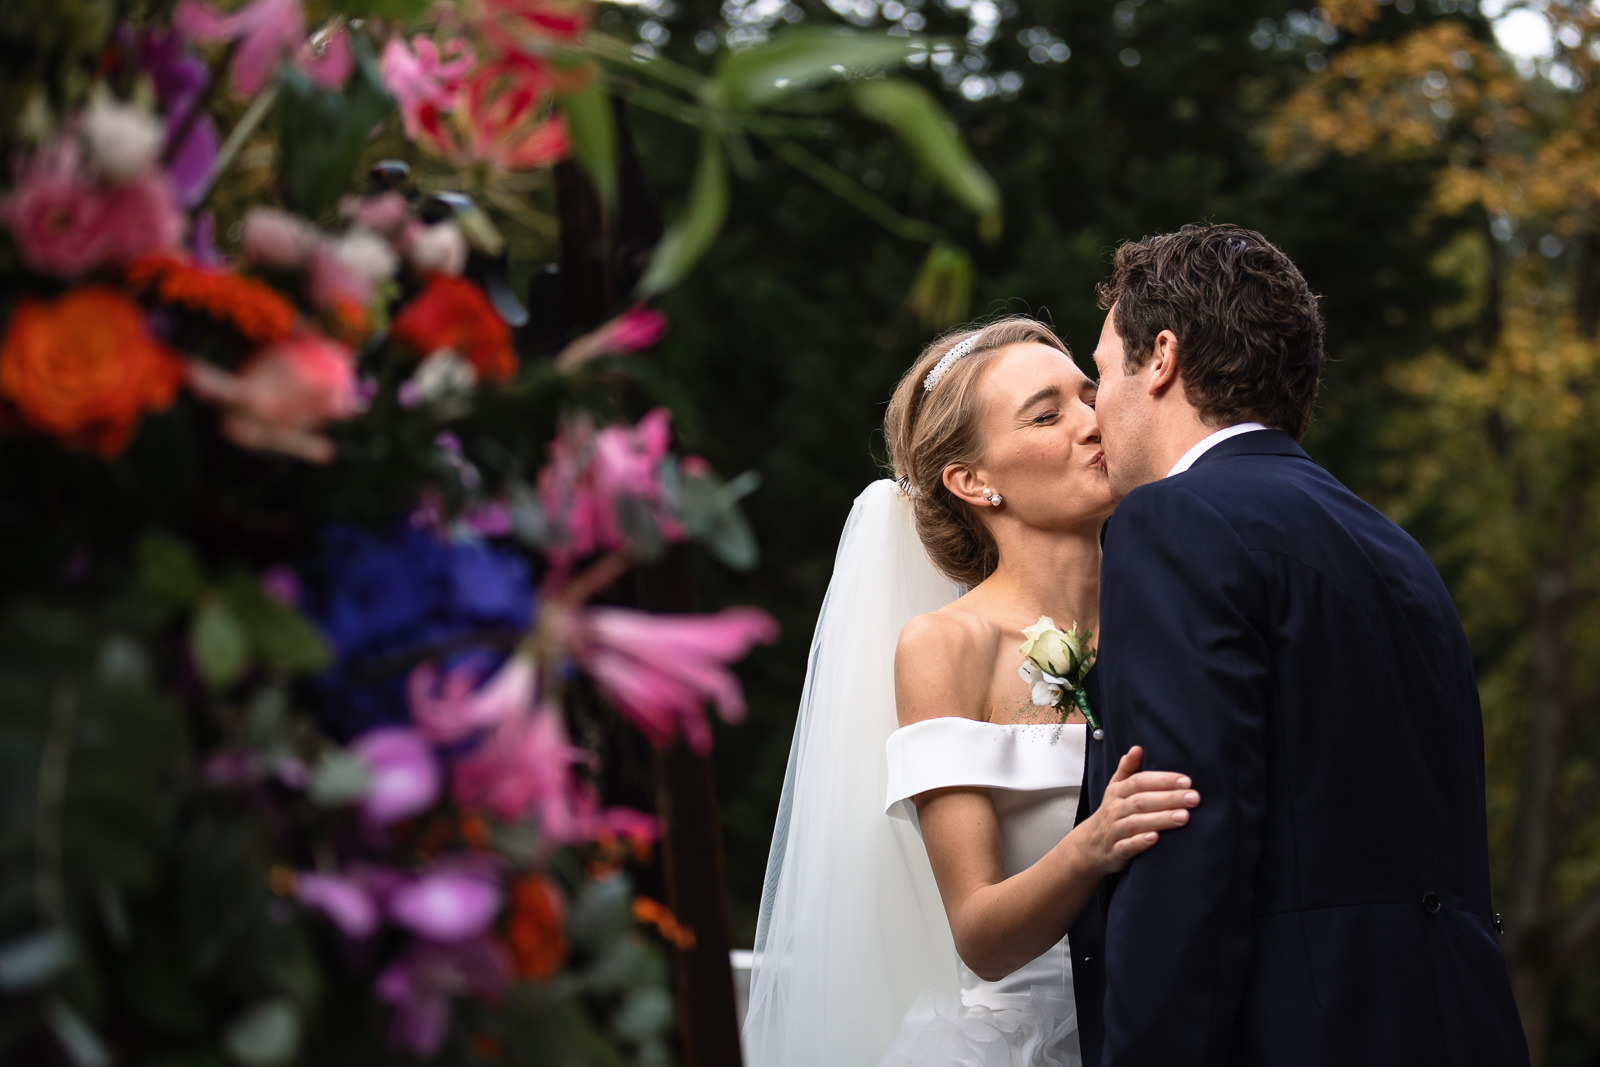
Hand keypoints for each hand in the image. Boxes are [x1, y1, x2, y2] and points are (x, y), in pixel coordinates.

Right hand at [1081, 746, 1199, 874]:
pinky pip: (1126, 847)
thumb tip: (1138, 748)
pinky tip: (1156, 839)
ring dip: (1160, 819)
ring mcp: (1114, 831)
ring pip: (1136, 823)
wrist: (1090, 845)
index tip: (1186, 781)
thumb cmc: (1112, 812)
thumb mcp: (1115, 789)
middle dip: (1168, 799)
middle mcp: (1115, 809)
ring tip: (1184, 817)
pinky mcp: (1115, 852)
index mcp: (1117, 792)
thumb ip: (1127, 769)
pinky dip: (1140, 843)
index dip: (1162, 780)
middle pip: (1141, 801)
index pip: (1139, 782)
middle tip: (1194, 798)